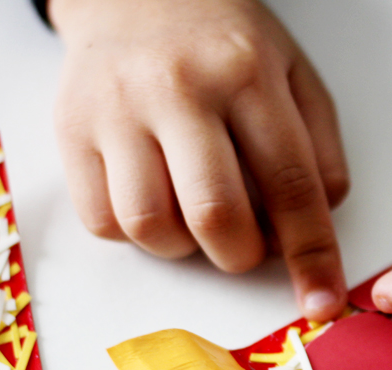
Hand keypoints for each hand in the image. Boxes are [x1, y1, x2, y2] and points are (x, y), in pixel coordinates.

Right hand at [50, 0, 348, 320]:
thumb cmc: (226, 44)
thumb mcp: (294, 76)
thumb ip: (319, 151)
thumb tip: (317, 224)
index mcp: (248, 76)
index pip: (291, 184)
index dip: (311, 256)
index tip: (320, 303)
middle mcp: (179, 91)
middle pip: (215, 216)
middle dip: (241, 256)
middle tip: (247, 243)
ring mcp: (118, 110)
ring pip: (151, 226)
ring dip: (185, 247)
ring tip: (195, 213)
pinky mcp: (71, 130)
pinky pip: (102, 221)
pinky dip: (136, 234)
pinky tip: (156, 198)